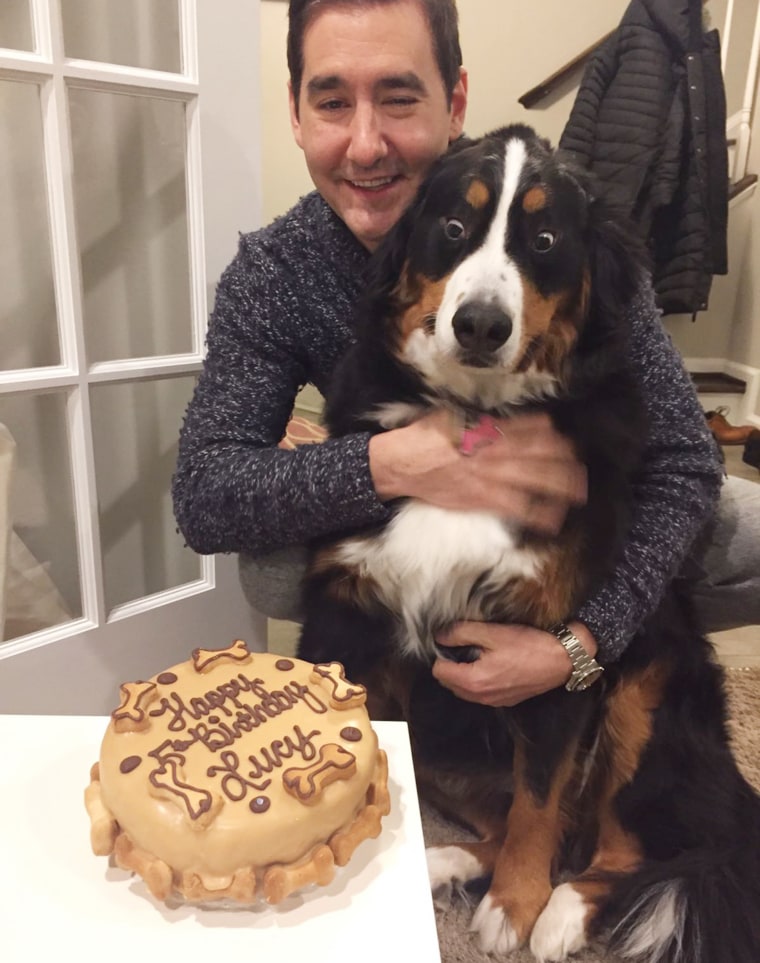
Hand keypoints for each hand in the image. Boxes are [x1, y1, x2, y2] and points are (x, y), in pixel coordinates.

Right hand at [368, 410, 586, 533]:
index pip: (531, 430)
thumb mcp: (453, 416)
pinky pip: (518, 507)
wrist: (402, 464)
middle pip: (541, 454)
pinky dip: (538, 514)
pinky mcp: (483, 499)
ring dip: (561, 485)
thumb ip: (480, 420)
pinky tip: (555, 519)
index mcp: (489, 428)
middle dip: (565, 461)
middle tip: (582, 466)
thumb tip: (499, 419)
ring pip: (536, 479)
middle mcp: (496, 451)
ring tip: (580, 490)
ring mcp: (492, 476)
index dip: (552, 436)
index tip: (567, 440)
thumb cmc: (425, 437)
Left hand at [431, 620, 597, 705]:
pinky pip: (480, 693)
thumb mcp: (492, 633)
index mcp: (473, 681)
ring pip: (464, 690)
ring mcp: (494, 702)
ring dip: (464, 673)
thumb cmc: (527, 645)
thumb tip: (439, 636)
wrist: (561, 660)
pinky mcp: (506, 701)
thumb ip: (460, 633)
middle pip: (449, 683)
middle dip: (451, 665)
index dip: (443, 653)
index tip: (454, 640)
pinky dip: (478, 680)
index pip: (439, 671)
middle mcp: (480, 697)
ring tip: (479, 653)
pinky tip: (493, 664)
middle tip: (466, 645)